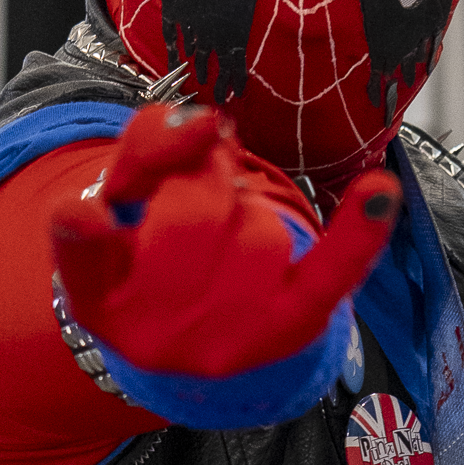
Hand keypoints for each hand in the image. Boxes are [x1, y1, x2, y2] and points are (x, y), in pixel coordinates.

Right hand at [52, 105, 400, 379]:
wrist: (191, 333)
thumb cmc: (152, 246)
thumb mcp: (126, 195)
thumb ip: (147, 146)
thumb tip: (202, 123)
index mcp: (92, 293)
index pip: (84, 249)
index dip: (85, 232)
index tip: (92, 214)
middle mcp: (151, 331)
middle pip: (191, 215)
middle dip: (206, 177)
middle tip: (207, 180)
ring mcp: (223, 341)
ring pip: (257, 235)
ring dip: (251, 204)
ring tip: (235, 219)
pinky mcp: (287, 331)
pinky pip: (329, 274)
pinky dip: (359, 231)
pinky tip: (379, 191)